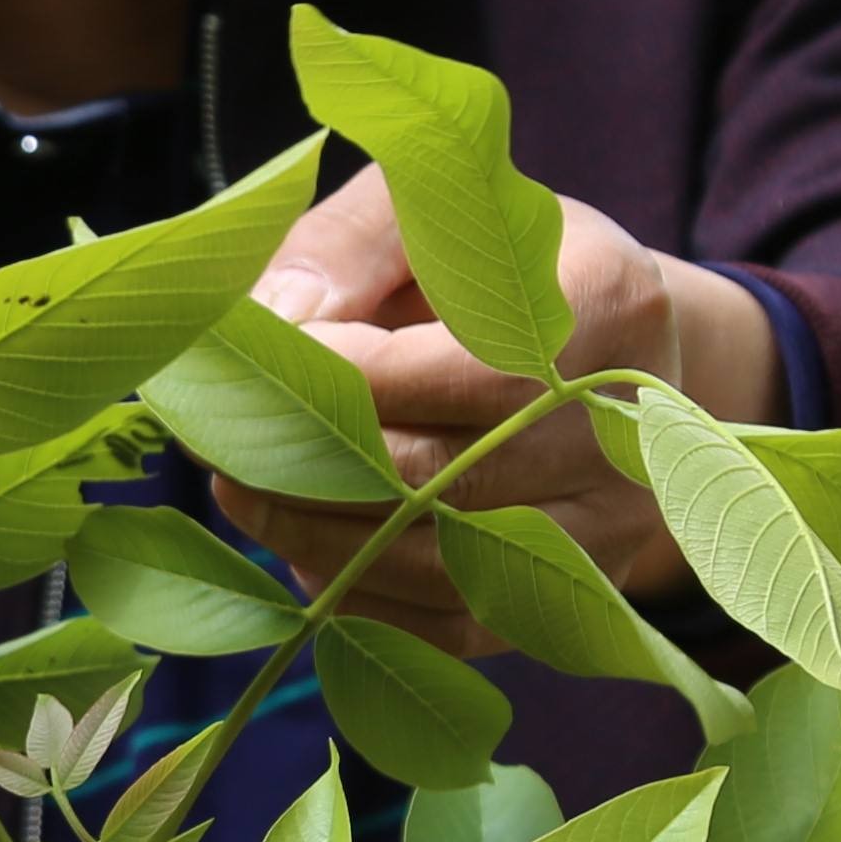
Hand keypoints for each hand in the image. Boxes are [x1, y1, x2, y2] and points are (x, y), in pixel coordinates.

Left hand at [216, 176, 787, 645]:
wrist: (610, 348)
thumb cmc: (493, 267)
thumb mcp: (429, 213)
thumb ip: (345, 248)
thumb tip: (267, 322)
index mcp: (610, 304)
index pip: (458, 368)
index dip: (339, 374)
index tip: (251, 357)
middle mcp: (629, 429)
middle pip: (448, 476)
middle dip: (309, 463)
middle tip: (211, 440)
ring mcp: (615, 525)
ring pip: (448, 565)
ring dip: (319, 539)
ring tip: (239, 492)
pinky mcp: (579, 595)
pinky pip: (458, 627)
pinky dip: (366, 598)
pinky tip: (303, 551)